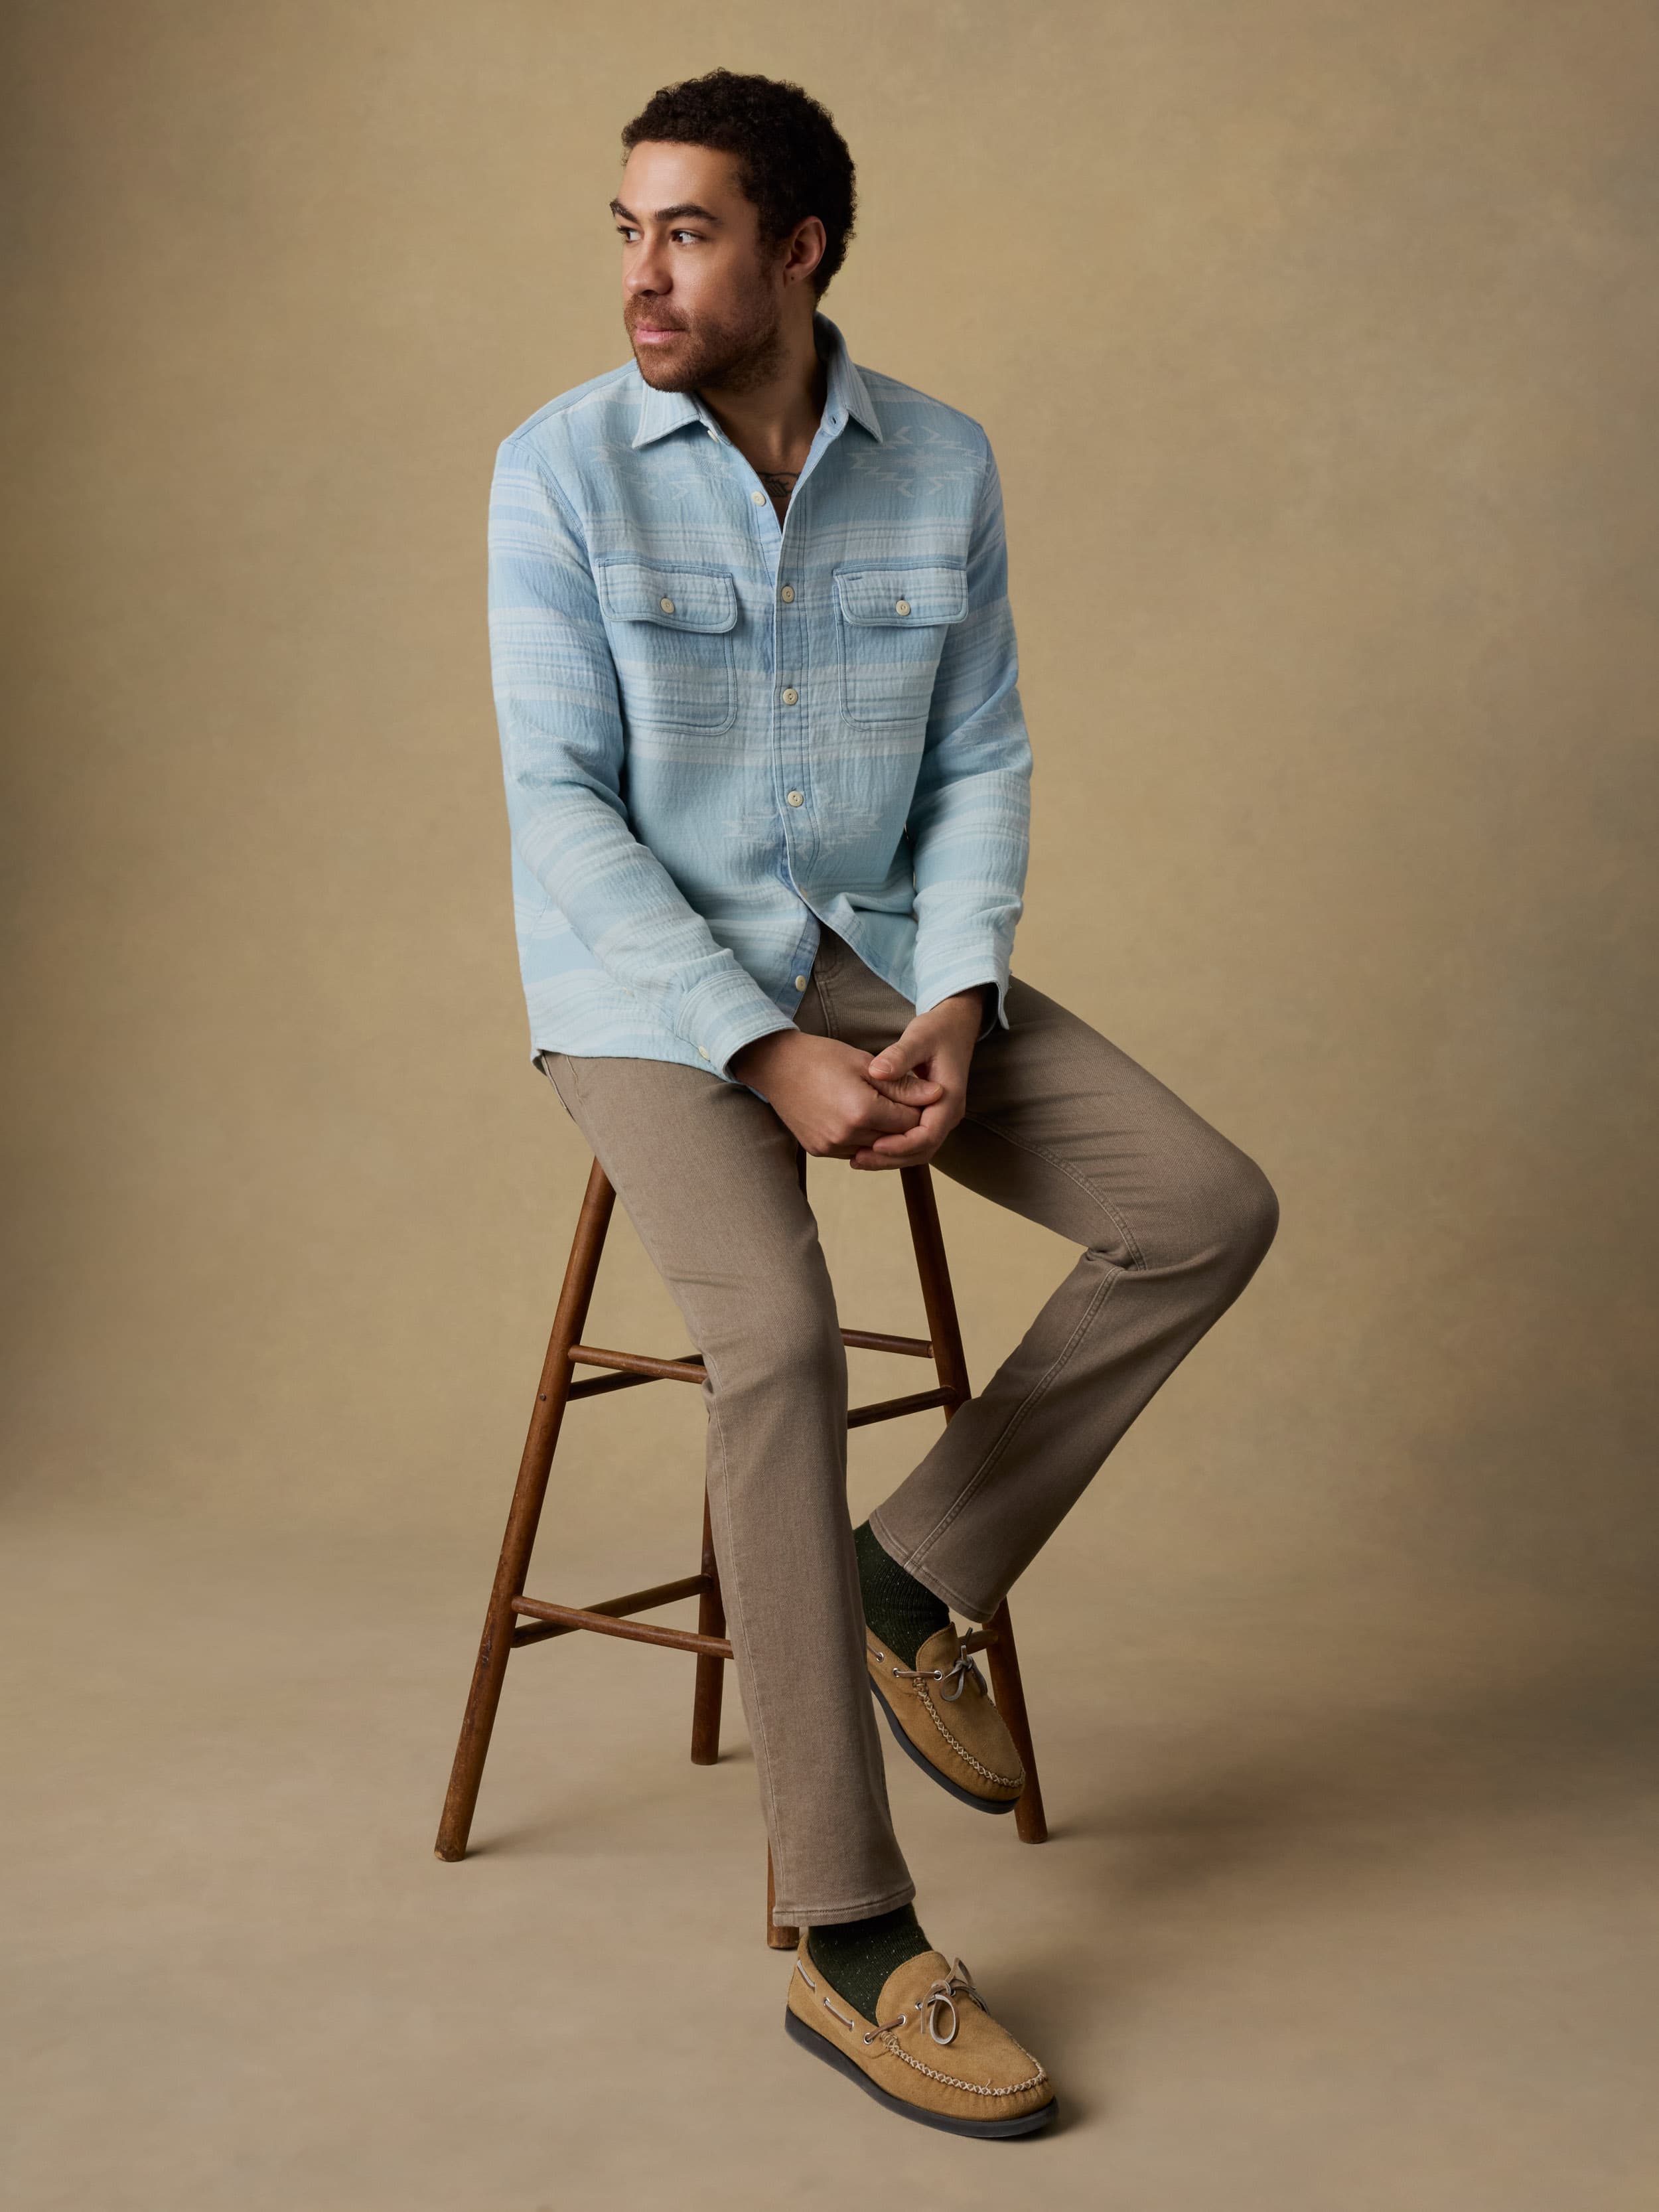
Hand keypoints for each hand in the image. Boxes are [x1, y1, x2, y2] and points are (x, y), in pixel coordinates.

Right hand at [730, 1030, 944, 1159]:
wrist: (776, 1066)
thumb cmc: (822, 1057)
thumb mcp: (867, 1065)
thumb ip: (904, 1086)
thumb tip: (938, 1095)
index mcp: (861, 1110)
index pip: (910, 1121)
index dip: (918, 1107)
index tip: (917, 1093)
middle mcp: (846, 1135)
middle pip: (895, 1139)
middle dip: (903, 1122)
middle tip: (901, 1101)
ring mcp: (830, 1146)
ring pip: (876, 1149)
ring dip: (884, 1133)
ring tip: (878, 1107)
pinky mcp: (819, 1151)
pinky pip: (853, 1151)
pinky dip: (862, 1139)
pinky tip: (858, 1118)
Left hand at [852, 986, 986, 1170]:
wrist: (956, 1027)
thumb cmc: (937, 1030)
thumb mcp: (919, 1037)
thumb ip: (900, 1055)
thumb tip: (876, 1072)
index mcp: (949, 1099)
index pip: (927, 1135)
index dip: (900, 1144)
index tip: (873, 1145)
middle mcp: (949, 1113)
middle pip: (922, 1150)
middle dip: (891, 1158)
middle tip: (858, 1159)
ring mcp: (941, 1117)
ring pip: (918, 1150)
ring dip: (890, 1157)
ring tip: (858, 1158)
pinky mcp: (931, 1116)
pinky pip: (914, 1141)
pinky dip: (893, 1148)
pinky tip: (868, 1147)